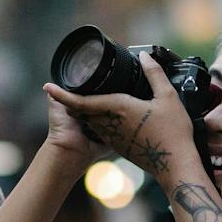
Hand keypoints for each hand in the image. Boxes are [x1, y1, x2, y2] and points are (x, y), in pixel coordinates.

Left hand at [44, 53, 197, 181]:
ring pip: (91, 120)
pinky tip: (106, 114)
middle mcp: (109, 124)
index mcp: (117, 108)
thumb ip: (154, 74)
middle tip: (64, 85)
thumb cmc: (172, 132)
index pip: (82, 101)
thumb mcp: (167, 97)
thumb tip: (145, 56)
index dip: (63, 94)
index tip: (48, 87)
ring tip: (83, 95)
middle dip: (72, 98)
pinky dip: (98, 120)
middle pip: (82, 109)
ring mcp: (112, 137)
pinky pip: (101, 129)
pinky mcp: (118, 146)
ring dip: (84, 110)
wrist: (174, 165)